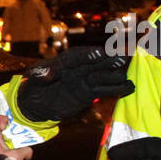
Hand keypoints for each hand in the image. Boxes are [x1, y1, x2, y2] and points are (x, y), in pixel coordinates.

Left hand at [0, 113, 32, 159]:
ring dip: (6, 137)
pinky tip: (14, 151)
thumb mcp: (16, 157)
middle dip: (5, 127)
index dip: (1, 118)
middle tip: (13, 129)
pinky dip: (6, 146)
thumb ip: (25, 151)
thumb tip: (29, 153)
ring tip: (16, 140)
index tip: (8, 123)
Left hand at [16, 46, 133, 121]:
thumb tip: (50, 72)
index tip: (101, 53)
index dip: (89, 54)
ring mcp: (85, 80)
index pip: (78, 56)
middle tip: (121, 58)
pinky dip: (116, 89)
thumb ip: (40, 75)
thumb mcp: (31, 81)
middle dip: (107, 61)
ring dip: (114, 75)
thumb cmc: (31, 88)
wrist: (34, 106)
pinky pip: (105, 90)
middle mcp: (77, 68)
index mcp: (64, 61)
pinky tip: (129, 87)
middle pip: (95, 63)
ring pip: (103, 76)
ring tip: (126, 77)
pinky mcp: (89, 93)